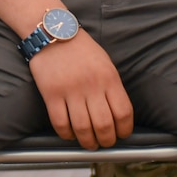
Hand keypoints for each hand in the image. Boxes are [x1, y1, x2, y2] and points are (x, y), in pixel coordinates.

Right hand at [28, 32, 133, 149]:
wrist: (54, 32)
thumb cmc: (82, 49)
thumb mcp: (106, 64)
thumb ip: (112, 87)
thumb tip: (118, 115)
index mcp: (109, 78)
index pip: (123, 112)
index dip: (125, 129)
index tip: (122, 134)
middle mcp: (91, 86)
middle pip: (104, 125)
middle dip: (107, 140)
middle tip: (105, 143)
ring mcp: (70, 90)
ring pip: (82, 128)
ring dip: (88, 142)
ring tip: (89, 144)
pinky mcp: (51, 94)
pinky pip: (60, 123)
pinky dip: (66, 134)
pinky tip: (70, 134)